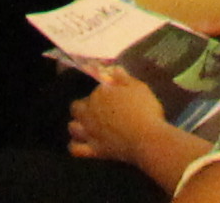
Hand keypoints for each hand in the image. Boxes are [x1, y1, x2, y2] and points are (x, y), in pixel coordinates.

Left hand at [67, 68, 183, 168]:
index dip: (104, 94)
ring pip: (72, 127)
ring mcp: (90, 132)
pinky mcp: (94, 150)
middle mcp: (90, 112)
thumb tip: (114, 69)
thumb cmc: (145, 110)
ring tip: (87, 126)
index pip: (95, 91)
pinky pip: (75, 149)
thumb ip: (124, 78)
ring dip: (77, 125)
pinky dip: (76, 145)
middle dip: (83, 107)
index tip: (113, 98)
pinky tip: (82, 144)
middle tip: (97, 111)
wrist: (147, 139)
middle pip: (76, 107)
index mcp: (100, 94)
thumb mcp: (138, 88)